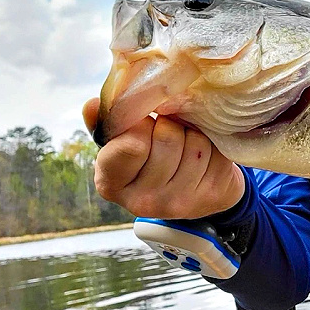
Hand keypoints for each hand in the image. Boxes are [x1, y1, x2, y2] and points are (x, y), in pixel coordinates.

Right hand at [82, 98, 245, 219]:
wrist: (189, 185)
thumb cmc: (150, 156)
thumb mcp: (123, 141)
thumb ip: (109, 122)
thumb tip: (92, 105)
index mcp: (110, 183)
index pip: (132, 143)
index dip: (142, 123)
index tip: (144, 124)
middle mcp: (142, 201)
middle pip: (167, 137)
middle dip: (170, 125)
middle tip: (167, 132)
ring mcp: (178, 204)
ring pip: (194, 142)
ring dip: (193, 134)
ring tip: (185, 144)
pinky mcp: (209, 198)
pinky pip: (216, 153)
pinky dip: (213, 146)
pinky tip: (204, 155)